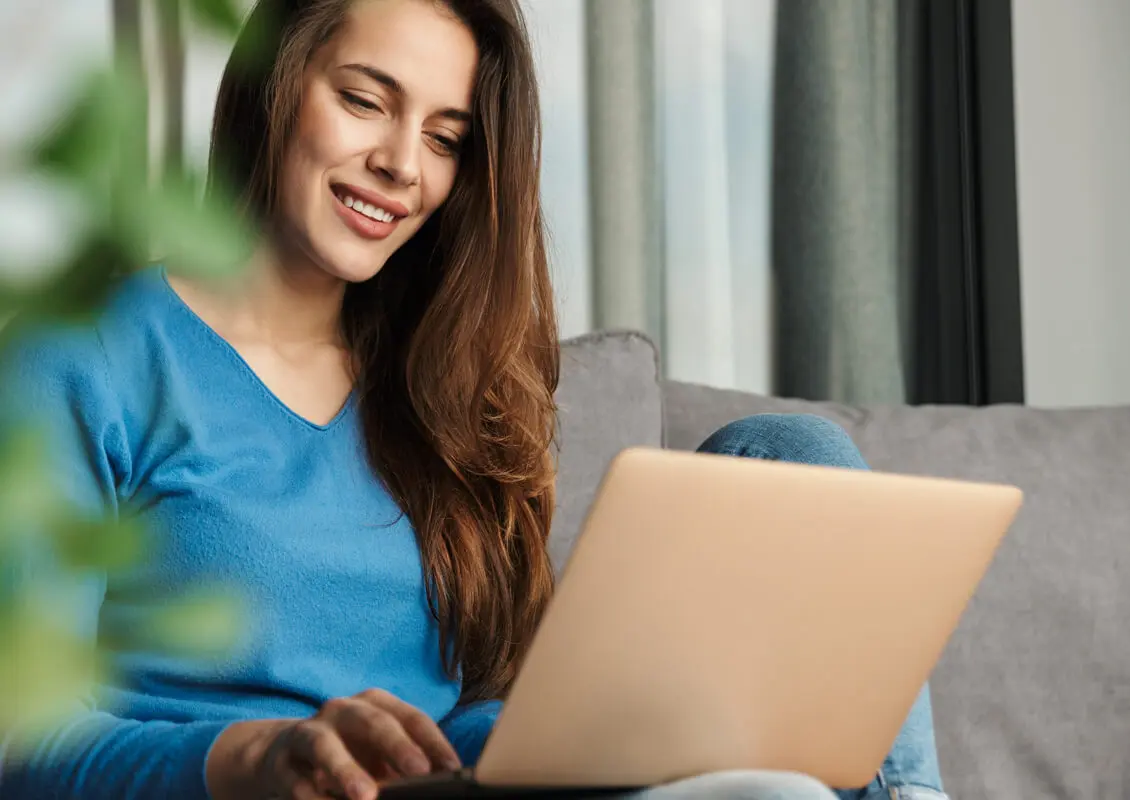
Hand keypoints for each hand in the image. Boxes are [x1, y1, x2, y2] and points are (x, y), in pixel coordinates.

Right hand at [206, 689, 462, 799]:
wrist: (282, 755)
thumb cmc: (349, 754)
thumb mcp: (378, 755)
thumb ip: (404, 766)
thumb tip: (439, 783)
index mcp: (375, 705)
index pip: (411, 717)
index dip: (434, 741)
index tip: (454, 767)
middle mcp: (343, 711)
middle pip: (373, 721)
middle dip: (397, 746)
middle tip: (419, 771)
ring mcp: (309, 732)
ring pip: (325, 745)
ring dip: (345, 771)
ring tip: (365, 795)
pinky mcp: (280, 762)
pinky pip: (296, 780)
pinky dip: (311, 797)